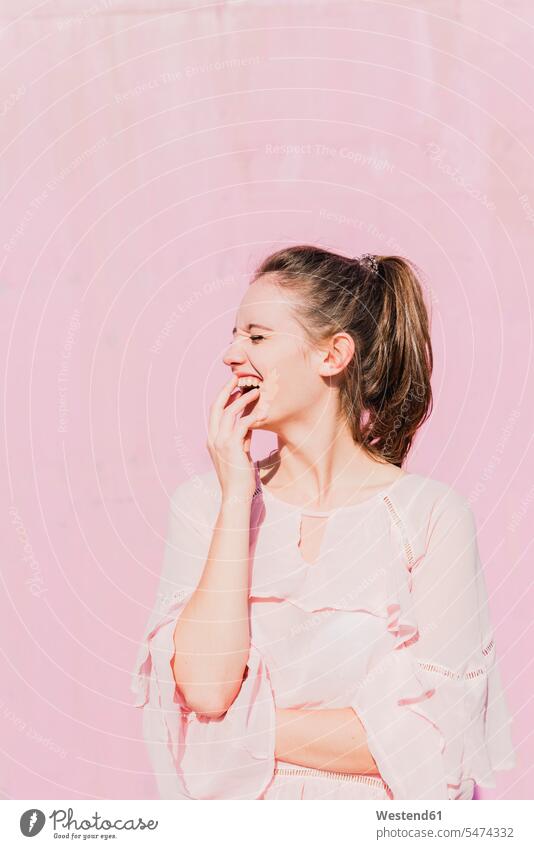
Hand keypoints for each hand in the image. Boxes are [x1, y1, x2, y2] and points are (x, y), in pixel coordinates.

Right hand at [206, 375, 268, 502]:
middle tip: (238, 378)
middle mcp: (213, 438)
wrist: (235, 495)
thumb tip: (249, 425)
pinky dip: (252, 415)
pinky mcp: (232, 447)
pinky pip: (243, 424)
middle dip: (227, 390)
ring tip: (256, 392)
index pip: (215, 412)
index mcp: (212, 439)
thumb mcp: (238, 453)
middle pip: (217, 406)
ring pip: (230, 412)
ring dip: (244, 399)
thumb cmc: (239, 476)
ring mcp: (220, 442)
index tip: (234, 387)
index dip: (223, 397)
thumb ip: (241, 439)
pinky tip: (262, 411)